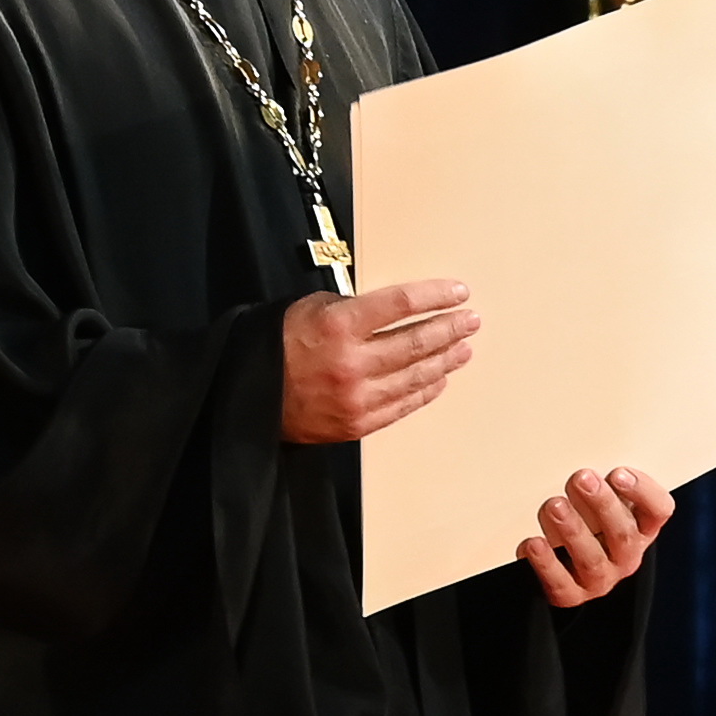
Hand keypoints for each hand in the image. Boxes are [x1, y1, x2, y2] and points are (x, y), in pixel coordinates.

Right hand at [283, 279, 474, 442]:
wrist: (245, 398)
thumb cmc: (274, 347)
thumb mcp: (307, 309)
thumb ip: (350, 307)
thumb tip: (390, 308)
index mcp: (337, 326)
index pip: (400, 304)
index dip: (435, 296)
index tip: (457, 292)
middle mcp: (352, 362)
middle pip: (417, 342)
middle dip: (450, 328)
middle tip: (470, 321)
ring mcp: (357, 396)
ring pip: (416, 375)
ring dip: (446, 360)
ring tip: (464, 348)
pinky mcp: (359, 422)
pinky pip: (404, 405)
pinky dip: (426, 390)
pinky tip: (440, 379)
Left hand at [519, 465, 673, 609]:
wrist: (563, 564)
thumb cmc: (583, 518)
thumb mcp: (600, 498)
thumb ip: (601, 480)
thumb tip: (583, 452)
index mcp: (642, 528)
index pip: (658, 512)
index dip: (643, 493)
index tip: (618, 473)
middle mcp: (627, 556)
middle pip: (623, 534)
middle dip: (602, 505)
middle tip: (580, 478)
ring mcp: (601, 579)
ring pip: (592, 559)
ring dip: (573, 530)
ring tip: (553, 505)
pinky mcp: (571, 595)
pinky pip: (561, 584)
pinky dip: (547, 564)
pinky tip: (533, 543)